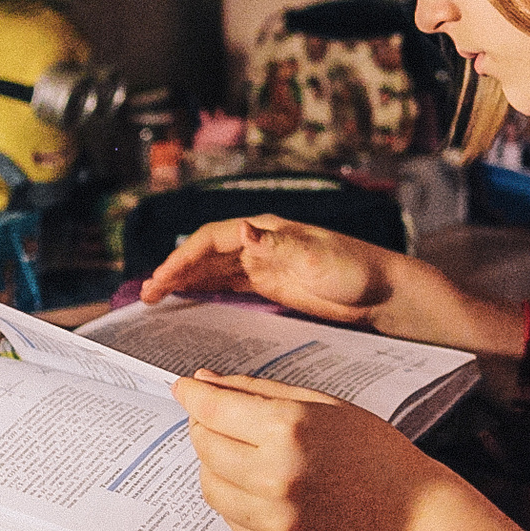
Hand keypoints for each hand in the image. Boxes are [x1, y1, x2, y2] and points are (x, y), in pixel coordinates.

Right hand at [138, 216, 386, 324]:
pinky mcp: (270, 285)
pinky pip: (227, 286)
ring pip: (212, 270)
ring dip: (184, 281)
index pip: (212, 239)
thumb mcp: (317, 257)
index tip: (161, 279)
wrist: (383, 291)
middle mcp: (260, 243)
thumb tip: (241, 229)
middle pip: (205, 254)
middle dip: (174, 271)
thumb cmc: (355, 269)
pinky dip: (204, 291)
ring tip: (155, 299)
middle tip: (146, 294)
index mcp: (267, 230)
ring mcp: (263, 264)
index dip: (183, 258)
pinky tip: (187, 301)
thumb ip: (278, 244)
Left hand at [172, 372, 449, 530]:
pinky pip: (230, 517)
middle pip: (204, 446)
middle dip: (204, 426)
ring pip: (209, 485)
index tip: (183, 387)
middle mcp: (275, 475)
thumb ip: (258, 391)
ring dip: (215, 465)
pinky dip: (235, 497)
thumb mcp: (320, 403)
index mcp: (288, 429)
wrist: (408, 512)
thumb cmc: (370, 449)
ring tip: (243, 454)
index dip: (192, 394)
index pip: (212, 409)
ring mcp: (274, 517)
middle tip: (219, 418)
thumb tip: (205, 381)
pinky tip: (262, 485)